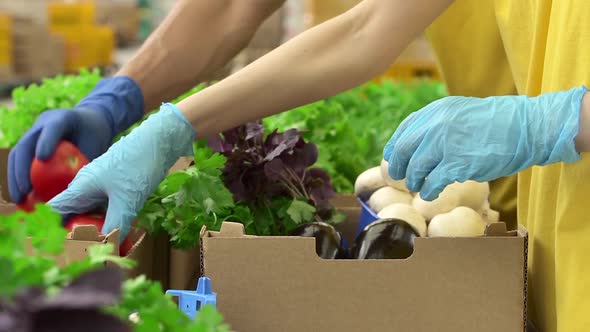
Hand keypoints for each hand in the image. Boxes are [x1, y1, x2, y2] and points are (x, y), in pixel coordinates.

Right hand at [8, 77, 143, 202]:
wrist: (92, 122)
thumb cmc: (97, 139)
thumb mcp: (96, 150)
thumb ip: (86, 170)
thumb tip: (77, 203)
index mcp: (64, 118)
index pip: (54, 127)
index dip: (46, 141)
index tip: (42, 158)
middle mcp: (44, 123)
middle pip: (26, 144)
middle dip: (21, 170)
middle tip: (24, 193)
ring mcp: (34, 132)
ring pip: (17, 154)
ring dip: (15, 178)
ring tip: (19, 200)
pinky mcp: (30, 143)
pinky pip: (20, 161)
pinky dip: (19, 179)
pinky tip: (21, 198)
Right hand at [47, 104, 194, 240]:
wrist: (160, 140)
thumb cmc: (140, 165)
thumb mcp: (127, 201)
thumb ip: (115, 227)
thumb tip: (106, 252)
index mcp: (80, 186)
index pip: (55, 211)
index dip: (54, 230)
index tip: (64, 249)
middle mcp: (86, 185)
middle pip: (73, 214)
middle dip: (80, 234)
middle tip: (91, 254)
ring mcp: (101, 184)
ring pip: (92, 211)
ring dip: (98, 228)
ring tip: (108, 248)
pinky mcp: (116, 184)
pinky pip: (106, 206)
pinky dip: (111, 219)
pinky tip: (122, 232)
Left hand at [384, 86, 586, 199]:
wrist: (526, 127)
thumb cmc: (497, 122)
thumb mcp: (461, 112)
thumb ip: (438, 123)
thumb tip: (418, 142)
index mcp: (437, 110)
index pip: (404, 129)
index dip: (395, 147)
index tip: (393, 158)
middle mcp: (436, 124)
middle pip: (403, 150)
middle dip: (398, 167)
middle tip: (400, 177)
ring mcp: (445, 144)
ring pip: (415, 168)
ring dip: (414, 180)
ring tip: (418, 186)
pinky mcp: (457, 164)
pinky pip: (432, 182)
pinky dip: (428, 190)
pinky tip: (430, 193)